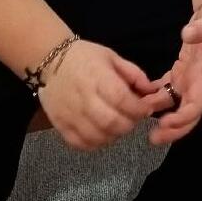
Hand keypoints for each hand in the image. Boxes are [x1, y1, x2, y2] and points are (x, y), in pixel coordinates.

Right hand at [38, 40, 158, 150]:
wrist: (50, 62)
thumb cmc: (85, 57)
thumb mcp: (112, 57)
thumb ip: (133, 74)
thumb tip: (151, 91)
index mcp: (98, 77)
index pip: (121, 99)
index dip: (138, 108)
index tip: (146, 109)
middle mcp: (83, 98)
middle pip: (111, 122)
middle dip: (129, 124)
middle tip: (133, 118)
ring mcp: (70, 115)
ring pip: (97, 136)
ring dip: (114, 135)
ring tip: (119, 125)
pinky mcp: (60, 126)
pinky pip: (80, 144)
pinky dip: (96, 143)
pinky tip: (102, 133)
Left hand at [146, 0, 201, 145]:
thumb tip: (187, 34)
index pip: (198, 104)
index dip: (183, 118)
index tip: (165, 122)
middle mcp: (199, 78)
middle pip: (188, 112)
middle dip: (173, 129)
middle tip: (152, 138)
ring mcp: (191, 74)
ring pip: (176, 103)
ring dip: (161, 114)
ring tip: (139, 119)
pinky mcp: (184, 67)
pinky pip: (169, 87)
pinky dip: (156, 95)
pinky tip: (141, 96)